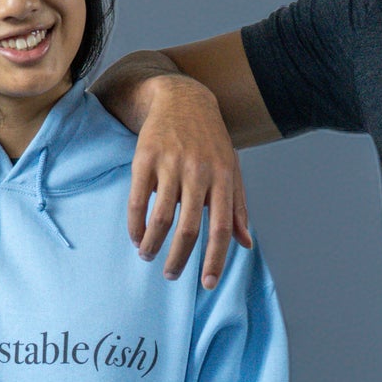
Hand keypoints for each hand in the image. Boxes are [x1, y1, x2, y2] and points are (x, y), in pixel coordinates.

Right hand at [127, 75, 250, 288]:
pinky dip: (136, 225)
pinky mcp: (145, 157)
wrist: (183, 98)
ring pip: (161, 217)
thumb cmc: (211, 141)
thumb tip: (246, 244)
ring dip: (152, 245)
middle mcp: (199, 172)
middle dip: (179, 259)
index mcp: (222, 179)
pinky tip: (137, 237)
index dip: (215, 259)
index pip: (221, 229)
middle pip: (189, 229)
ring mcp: (171, 164)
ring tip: (148, 256)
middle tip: (171, 275)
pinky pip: (138, 200)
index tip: (207, 284)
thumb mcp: (231, 170)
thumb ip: (238, 208)